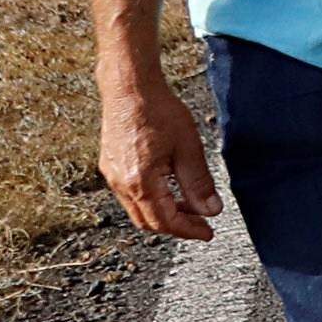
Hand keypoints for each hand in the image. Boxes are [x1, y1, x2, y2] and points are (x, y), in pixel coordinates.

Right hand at [98, 63, 220, 241]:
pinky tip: (170, 190)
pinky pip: (130, 195)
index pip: (165, 220)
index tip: (208, 233)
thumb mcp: (188, 148)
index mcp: (139, 181)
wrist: (129, 88)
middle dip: (176, 226)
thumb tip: (211, 211)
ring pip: (137, 209)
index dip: (188, 230)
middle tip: (202, 224)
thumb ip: (198, 183)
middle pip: (147, 221)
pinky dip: (152, 200)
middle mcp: (120, 183)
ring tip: (191, 207)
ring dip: (164, 214)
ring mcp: (111, 175)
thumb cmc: (159, 111)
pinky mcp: (109, 166)